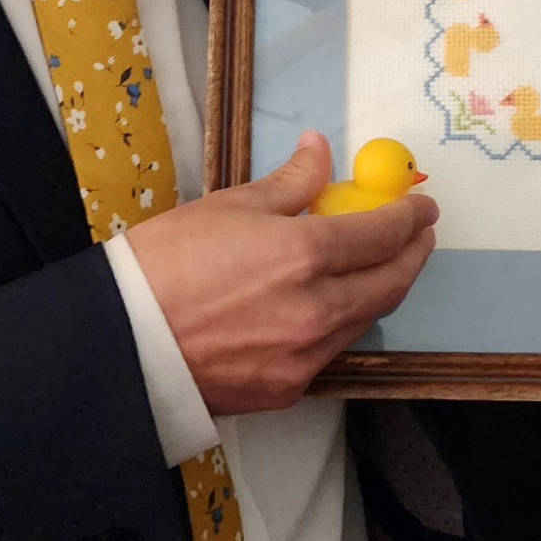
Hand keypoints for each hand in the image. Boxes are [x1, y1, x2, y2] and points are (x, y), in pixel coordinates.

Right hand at [126, 131, 436, 414]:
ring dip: (382, 289)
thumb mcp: (230, 206)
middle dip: (413, 254)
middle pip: (391, 282)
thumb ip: (290, 183)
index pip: (383, 234)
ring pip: (366, 318)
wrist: (121, 342)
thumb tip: (319, 152)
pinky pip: (332, 350)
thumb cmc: (165, 265)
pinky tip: (333, 304)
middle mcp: (317, 310)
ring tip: (381, 265)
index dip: (409, 217)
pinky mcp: (287, 388)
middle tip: (418, 235)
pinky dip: (343, 321)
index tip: (420, 206)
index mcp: (305, 255)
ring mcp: (305, 355)